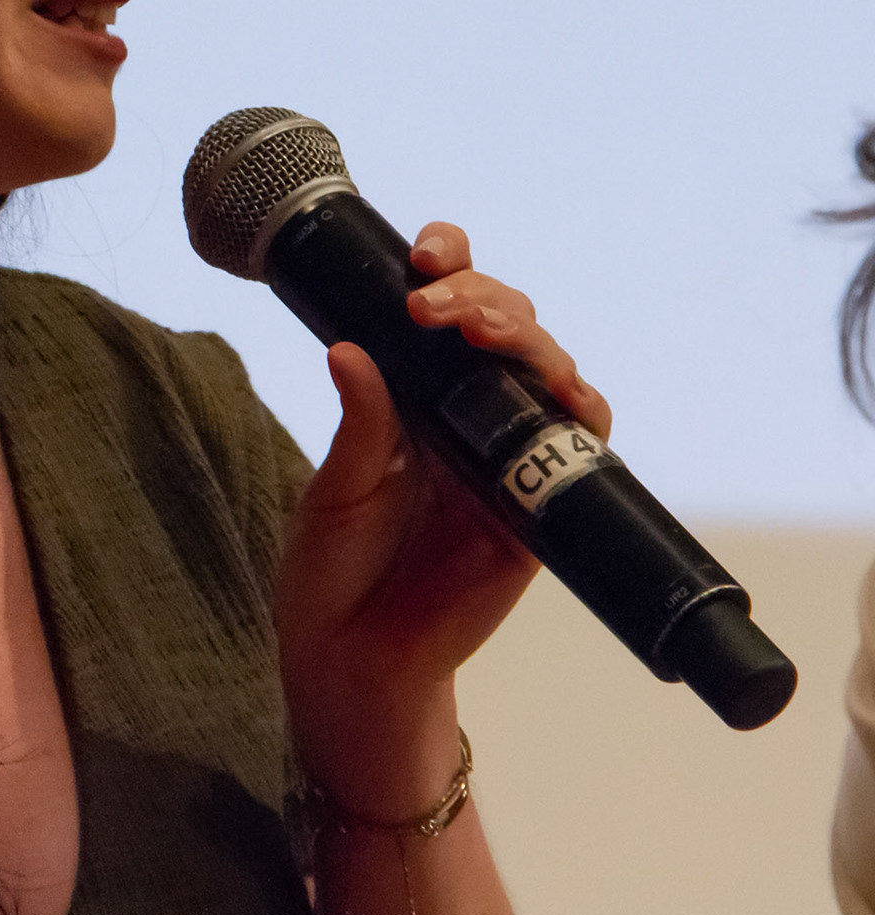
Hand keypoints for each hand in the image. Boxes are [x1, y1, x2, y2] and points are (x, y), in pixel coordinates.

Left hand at [274, 222, 611, 819]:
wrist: (354, 662)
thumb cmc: (333, 573)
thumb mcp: (336, 490)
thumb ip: (359, 425)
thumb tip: (350, 348)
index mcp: (413, 396)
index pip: (446, 311)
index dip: (450, 267)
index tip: (423, 253)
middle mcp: (468, 415)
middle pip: (506, 326)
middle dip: (482, 295)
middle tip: (433, 301)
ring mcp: (509, 457)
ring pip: (547, 369)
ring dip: (525, 336)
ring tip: (477, 329)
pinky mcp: (540, 506)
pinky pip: (582, 444)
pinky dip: (580, 407)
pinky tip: (558, 387)